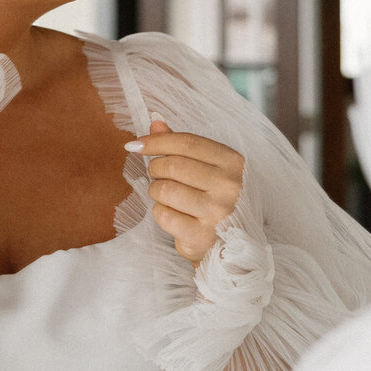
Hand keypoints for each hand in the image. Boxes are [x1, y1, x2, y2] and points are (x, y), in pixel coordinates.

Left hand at [130, 120, 245, 263]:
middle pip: (173, 165)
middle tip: (158, 176)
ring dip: (157, 191)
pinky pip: (164, 215)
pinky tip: (172, 215)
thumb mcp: (209, 170)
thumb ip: (183, 147)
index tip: (136, 144)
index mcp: (233, 162)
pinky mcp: (203, 237)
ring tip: (166, 196)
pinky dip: (161, 213)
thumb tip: (155, 122)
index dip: (157, 141)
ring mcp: (218, 213)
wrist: (233, 247)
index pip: (187, 142)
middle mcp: (229, 186)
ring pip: (165, 190)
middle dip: (156, 169)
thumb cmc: (217, 201)